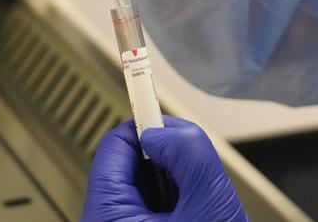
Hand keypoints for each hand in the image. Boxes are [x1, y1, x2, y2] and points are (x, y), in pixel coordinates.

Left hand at [82, 117, 247, 221]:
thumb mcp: (210, 203)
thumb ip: (191, 155)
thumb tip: (167, 131)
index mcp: (108, 214)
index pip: (116, 142)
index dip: (147, 123)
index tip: (163, 107)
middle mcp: (108, 220)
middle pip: (131, 160)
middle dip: (166, 158)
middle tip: (193, 170)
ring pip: (143, 181)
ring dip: (173, 180)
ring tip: (196, 198)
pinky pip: (151, 202)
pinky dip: (175, 198)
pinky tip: (192, 210)